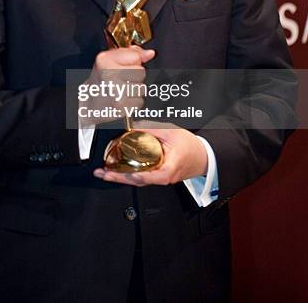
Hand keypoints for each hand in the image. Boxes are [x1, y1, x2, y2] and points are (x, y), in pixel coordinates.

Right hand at [80, 46, 154, 125]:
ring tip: (121, 90)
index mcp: (105, 60)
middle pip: (141, 73)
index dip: (133, 62)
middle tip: (122, 79)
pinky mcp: (121, 107)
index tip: (123, 66)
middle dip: (135, 76)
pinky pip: (139, 102)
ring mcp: (116, 92)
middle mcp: (110, 75)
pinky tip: (122, 100)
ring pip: (142, 88)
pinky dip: (133, 102)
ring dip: (135, 90)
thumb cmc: (101, 79)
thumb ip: (131, 53)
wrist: (88, 102)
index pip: (136, 57)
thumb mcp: (110, 59)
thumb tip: (150, 53)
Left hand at [93, 122, 207, 185]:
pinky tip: (117, 171)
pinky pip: (141, 177)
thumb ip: (151, 129)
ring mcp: (160, 179)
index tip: (126, 173)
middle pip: (138, 181)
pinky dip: (128, 174)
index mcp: (169, 169)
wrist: (203, 156)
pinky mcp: (157, 177)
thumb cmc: (191, 147)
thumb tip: (133, 127)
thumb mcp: (171, 132)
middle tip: (103, 173)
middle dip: (119, 178)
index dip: (138, 175)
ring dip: (120, 177)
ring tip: (105, 173)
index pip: (152, 176)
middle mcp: (163, 178)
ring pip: (138, 181)